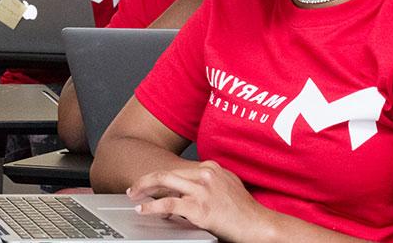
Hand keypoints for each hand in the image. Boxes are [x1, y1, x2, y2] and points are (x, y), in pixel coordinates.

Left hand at [128, 160, 272, 240]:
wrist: (258, 225)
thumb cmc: (244, 210)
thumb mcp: (226, 186)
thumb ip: (208, 182)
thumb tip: (189, 188)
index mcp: (210, 168)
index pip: (176, 169)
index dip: (159, 178)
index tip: (150, 184)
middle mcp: (205, 174)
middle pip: (165, 172)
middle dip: (145, 180)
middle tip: (134, 188)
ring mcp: (202, 190)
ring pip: (163, 182)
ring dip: (143, 189)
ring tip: (134, 197)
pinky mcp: (199, 207)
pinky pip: (167, 203)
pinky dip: (151, 207)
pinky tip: (143, 210)